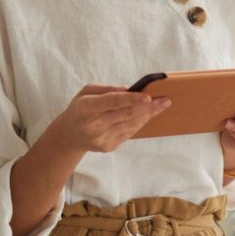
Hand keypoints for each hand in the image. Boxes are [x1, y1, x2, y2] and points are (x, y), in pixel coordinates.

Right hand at [52, 84, 170, 153]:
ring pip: (130, 124)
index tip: (148, 97)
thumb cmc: (80, 108)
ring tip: (161, 106)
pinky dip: (140, 123)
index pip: (113, 102)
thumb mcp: (86, 92)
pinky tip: (148, 115)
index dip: (132, 99)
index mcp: (87, 107)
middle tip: (165, 100)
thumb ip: (107, 89)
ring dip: (148, 115)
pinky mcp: (108, 147)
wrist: (69, 135)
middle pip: (126, 114)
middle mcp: (94, 125)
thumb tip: (129, 89)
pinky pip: (129, 133)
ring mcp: (101, 138)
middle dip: (148, 107)